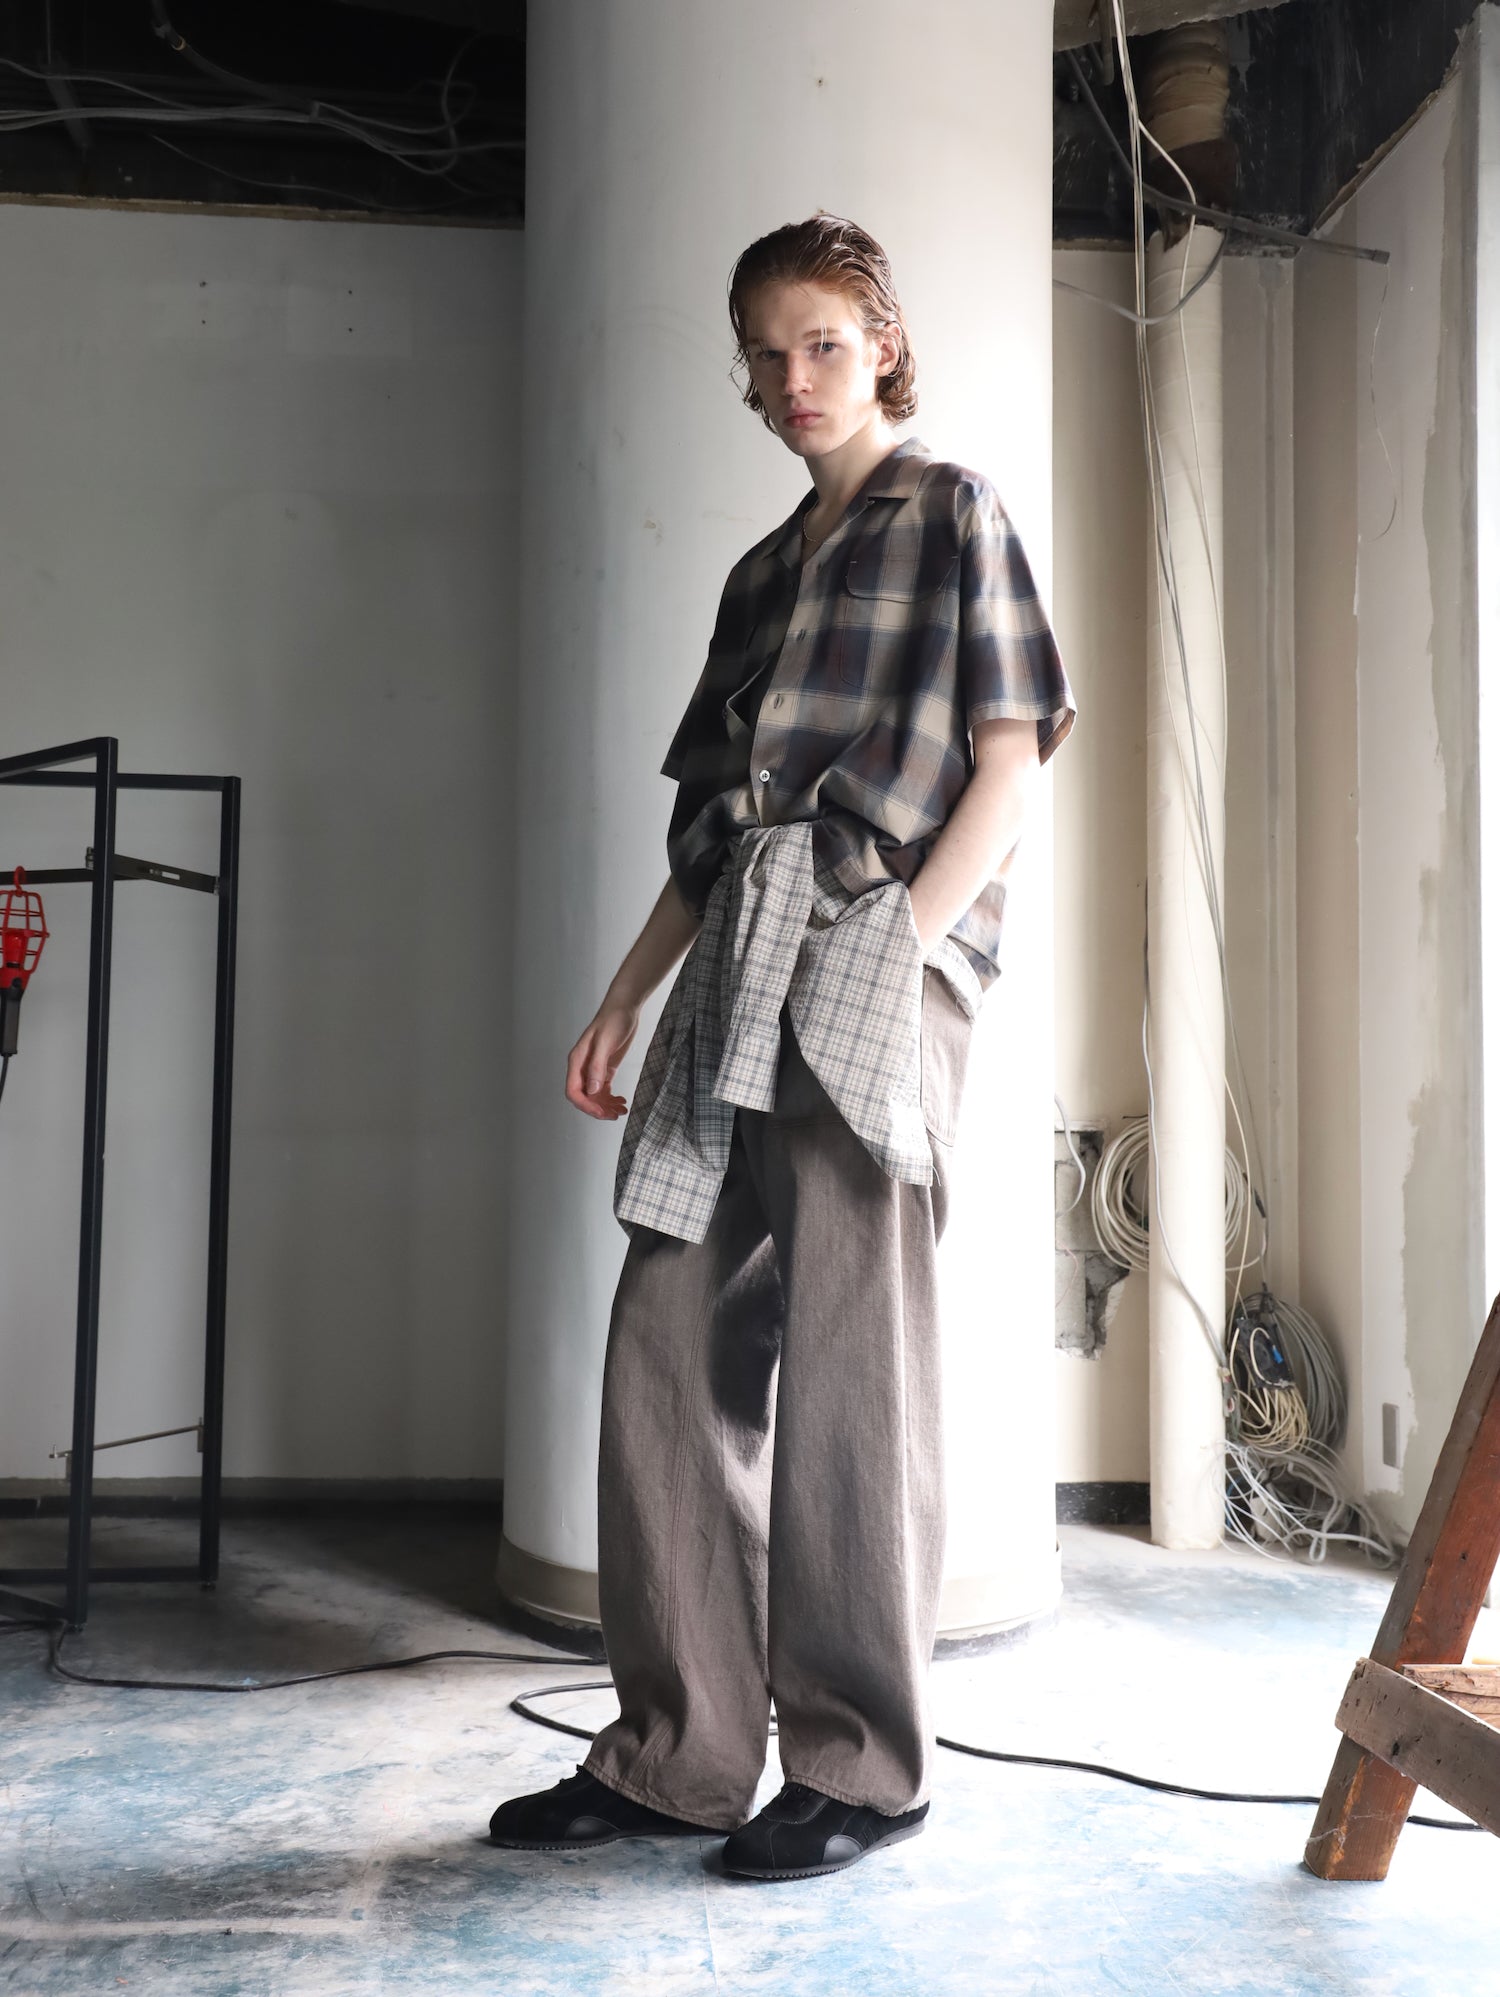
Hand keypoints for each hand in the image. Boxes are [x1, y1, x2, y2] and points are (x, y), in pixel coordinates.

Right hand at [565, 1001, 637, 1119]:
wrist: (625, 1007)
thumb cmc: (613, 1020)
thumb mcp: (605, 1043)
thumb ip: (597, 1066)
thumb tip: (591, 1090)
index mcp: (577, 1061)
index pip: (573, 1091)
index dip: (586, 1105)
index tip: (601, 1112)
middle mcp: (582, 1067)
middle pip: (584, 1097)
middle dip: (597, 1108)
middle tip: (614, 1115)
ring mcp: (593, 1068)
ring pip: (594, 1096)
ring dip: (606, 1106)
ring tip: (621, 1110)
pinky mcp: (604, 1068)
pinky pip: (603, 1089)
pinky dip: (611, 1098)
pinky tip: (621, 1101)